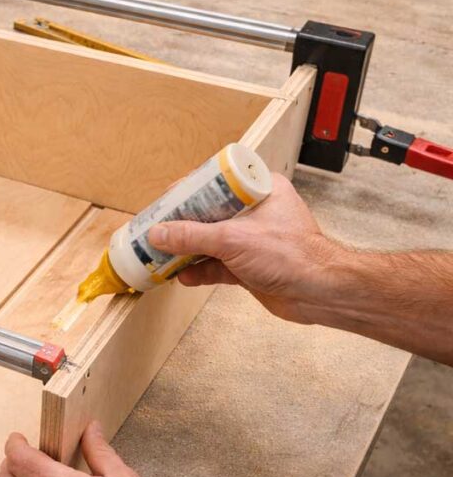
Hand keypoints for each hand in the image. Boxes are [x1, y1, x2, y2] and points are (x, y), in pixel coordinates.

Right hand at [148, 173, 345, 323]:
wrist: (320, 294)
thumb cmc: (293, 256)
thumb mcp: (233, 239)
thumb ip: (192, 236)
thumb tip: (158, 233)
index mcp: (259, 190)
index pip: (215, 182)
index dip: (187, 191)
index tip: (164, 201)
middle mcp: (255, 212)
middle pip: (208, 214)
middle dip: (181, 225)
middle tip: (157, 230)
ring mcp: (252, 240)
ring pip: (210, 241)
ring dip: (187, 251)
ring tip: (162, 255)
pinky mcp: (249, 265)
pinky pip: (217, 265)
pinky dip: (200, 271)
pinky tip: (183, 276)